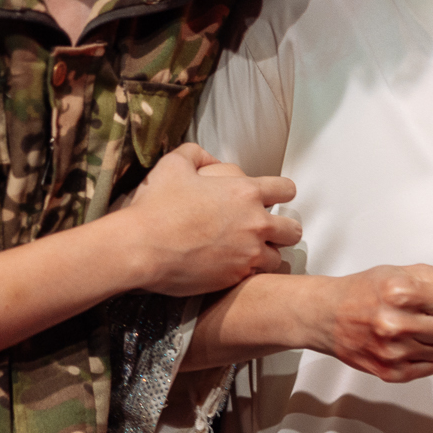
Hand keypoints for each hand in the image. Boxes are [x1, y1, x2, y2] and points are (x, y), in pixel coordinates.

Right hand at [119, 145, 299, 294]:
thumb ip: (196, 153)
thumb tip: (210, 157)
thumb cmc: (155, 205)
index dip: (281, 193)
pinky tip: (234, 269)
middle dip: (283, 230)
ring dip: (266, 254)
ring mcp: (248, 254)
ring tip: (250, 253)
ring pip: (278, 258)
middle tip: (267, 231)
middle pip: (292, 230)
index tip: (272, 199)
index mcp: (245, 192)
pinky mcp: (236, 278)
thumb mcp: (173, 165)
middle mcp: (254, 224)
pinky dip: (249, 274)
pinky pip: (256, 278)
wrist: (140, 247)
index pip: (286, 190)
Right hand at [311, 266, 432, 381]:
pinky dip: (429, 357)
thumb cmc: (367, 291)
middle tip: (422, 314)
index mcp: (400, 291)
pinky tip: (411, 344)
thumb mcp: (408, 271)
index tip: (429, 299)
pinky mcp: (390, 372)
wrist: (327, 315)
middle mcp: (394, 323)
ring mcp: (392, 351)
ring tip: (412, 328)